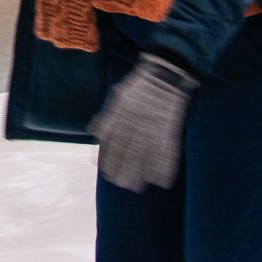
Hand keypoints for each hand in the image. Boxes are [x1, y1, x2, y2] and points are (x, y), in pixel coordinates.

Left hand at [89, 55, 197, 191]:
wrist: (163, 73)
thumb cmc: (138, 87)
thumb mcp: (117, 98)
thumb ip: (106, 117)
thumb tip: (93, 133)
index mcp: (121, 115)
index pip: (111, 143)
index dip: (108, 160)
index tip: (106, 174)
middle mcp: (134, 123)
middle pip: (127, 152)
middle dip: (122, 170)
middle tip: (120, 185)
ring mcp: (152, 126)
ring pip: (144, 155)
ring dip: (139, 173)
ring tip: (135, 188)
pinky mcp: (168, 128)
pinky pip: (165, 151)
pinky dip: (163, 166)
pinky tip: (160, 179)